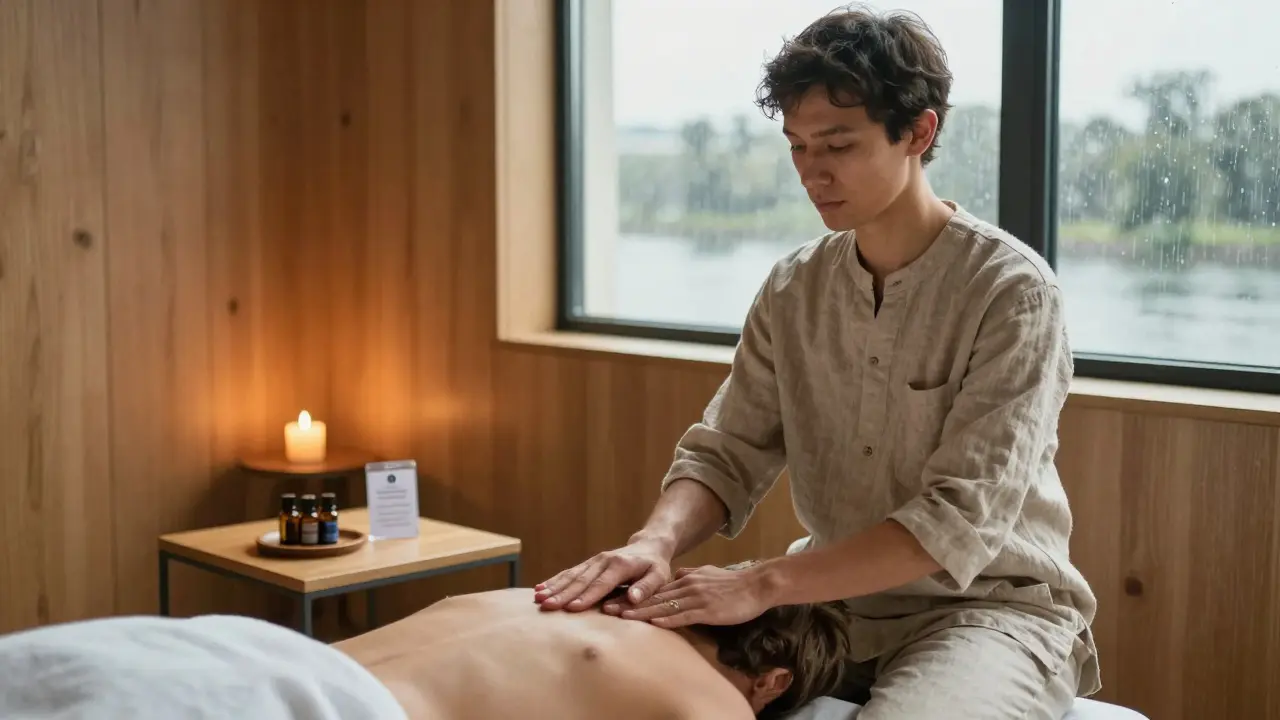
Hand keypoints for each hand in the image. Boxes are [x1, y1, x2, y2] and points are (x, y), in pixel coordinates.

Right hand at [533, 540, 672, 610]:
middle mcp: (603, 561)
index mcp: (620, 566)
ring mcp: (594, 561)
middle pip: (581, 580)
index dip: (587, 596)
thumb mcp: (659, 576)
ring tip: (537, 598)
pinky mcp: (588, 564)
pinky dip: (554, 580)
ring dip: (554, 586)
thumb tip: (632, 598)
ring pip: (571, 575)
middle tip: (546, 606)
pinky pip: (569, 572)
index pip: (601, 584)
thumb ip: (646, 587)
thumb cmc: (655, 567)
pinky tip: (539, 587)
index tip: (572, 608)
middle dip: (562, 593)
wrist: (649, 546)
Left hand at [607, 564, 772, 628]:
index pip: (654, 588)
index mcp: (685, 579)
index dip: (633, 595)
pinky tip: (653, 622)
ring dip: (642, 612)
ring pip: (664, 605)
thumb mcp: (707, 574)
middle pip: (653, 596)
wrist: (757, 584)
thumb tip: (674, 578)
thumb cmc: (734, 584)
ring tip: (621, 617)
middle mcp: (687, 586)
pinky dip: (667, 619)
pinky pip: (684, 615)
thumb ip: (689, 576)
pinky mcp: (708, 610)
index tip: (613, 598)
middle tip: (606, 609)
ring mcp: (697, 597)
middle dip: (629, 603)